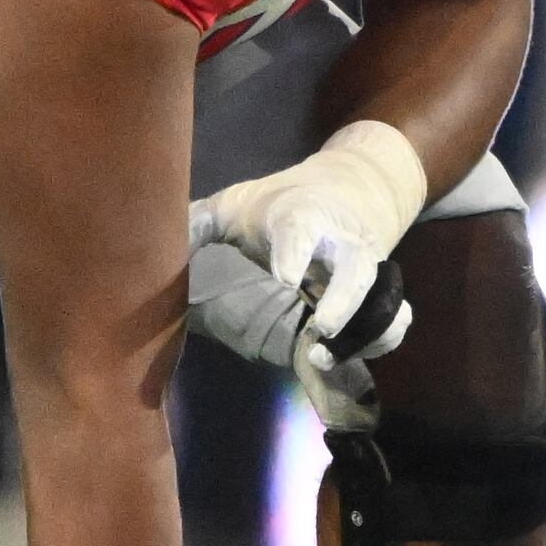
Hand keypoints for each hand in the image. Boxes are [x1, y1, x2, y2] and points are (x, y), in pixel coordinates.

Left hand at [188, 120, 422, 429]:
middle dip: (341, 302)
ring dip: (365, 330)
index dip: (295, 256)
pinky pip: (396, 316)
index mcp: (301, 217)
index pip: (300, 232)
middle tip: (317, 333)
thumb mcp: (238, 202)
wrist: (352, 185)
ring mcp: (366, 268)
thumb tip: (149, 246)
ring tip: (325, 358)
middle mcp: (341, 243)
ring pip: (382, 297)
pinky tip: (351, 359)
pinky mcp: (381, 290)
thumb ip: (199, 224)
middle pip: (354, 269)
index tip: (285, 280)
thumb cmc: (279, 202)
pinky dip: (385, 338)